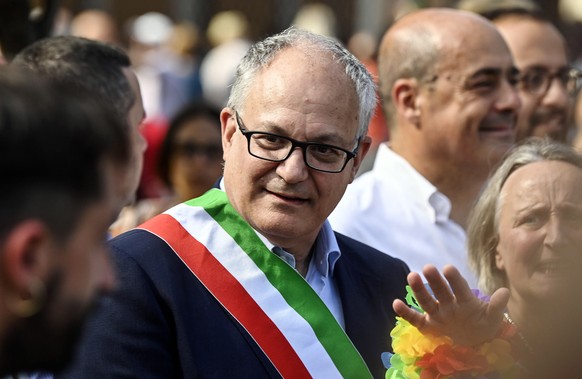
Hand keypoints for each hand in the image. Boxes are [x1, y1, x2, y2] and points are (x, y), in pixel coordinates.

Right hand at [392, 264, 509, 345]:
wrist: (473, 344)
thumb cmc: (482, 326)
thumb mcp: (492, 319)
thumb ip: (496, 307)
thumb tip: (505, 292)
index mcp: (465, 300)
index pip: (460, 288)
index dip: (454, 279)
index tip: (448, 268)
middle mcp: (448, 304)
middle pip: (440, 290)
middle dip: (434, 280)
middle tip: (427, 267)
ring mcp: (436, 314)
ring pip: (426, 300)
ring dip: (418, 289)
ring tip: (411, 276)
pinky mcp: (427, 325)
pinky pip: (414, 319)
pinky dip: (405, 312)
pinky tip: (395, 303)